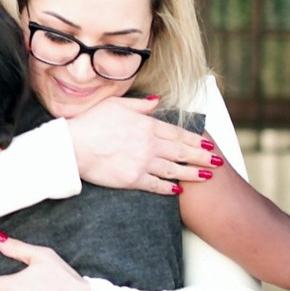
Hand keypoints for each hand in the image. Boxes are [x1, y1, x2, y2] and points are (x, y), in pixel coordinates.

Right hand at [66, 96, 218, 193]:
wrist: (72, 146)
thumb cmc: (89, 123)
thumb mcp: (115, 105)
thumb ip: (139, 104)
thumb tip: (156, 101)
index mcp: (146, 125)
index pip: (177, 133)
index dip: (195, 139)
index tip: (208, 143)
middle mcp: (149, 144)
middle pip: (182, 151)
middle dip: (202, 156)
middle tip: (217, 161)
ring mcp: (142, 163)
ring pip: (174, 169)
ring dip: (192, 173)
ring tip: (206, 176)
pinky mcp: (133, 179)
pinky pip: (156, 185)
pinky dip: (169, 188)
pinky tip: (178, 189)